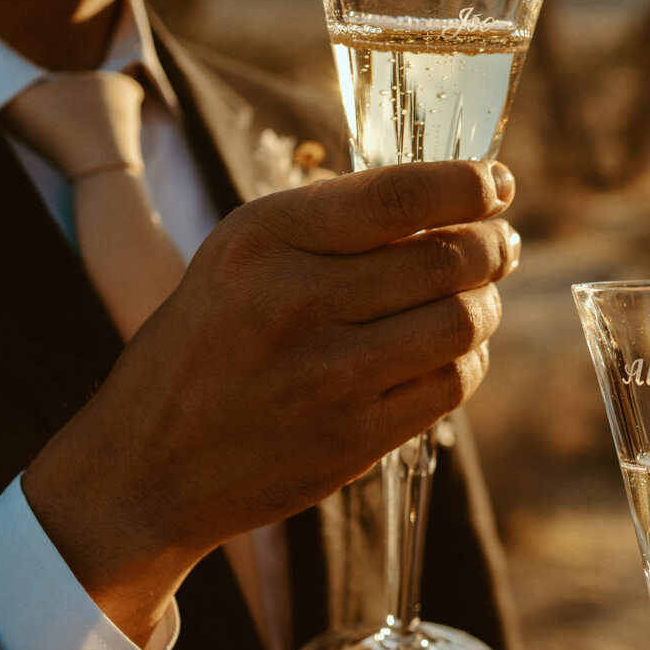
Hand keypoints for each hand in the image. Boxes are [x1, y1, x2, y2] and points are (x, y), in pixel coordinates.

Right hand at [24, 160, 519, 639]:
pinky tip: (449, 352)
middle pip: (447, 259)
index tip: (497, 184)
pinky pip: (451, 385)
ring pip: (462, 323)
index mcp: (264, 238)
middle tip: (501, 246)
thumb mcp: (239, 258)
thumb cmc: (206, 345)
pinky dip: (467, 361)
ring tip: (476, 299)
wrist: (149, 465)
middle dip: (492, 247)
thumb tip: (452, 201)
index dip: (468, 186)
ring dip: (485, 306)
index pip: (400, 197)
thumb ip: (333, 225)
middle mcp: (297, 300)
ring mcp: (330, 376)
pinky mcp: (356, 438)